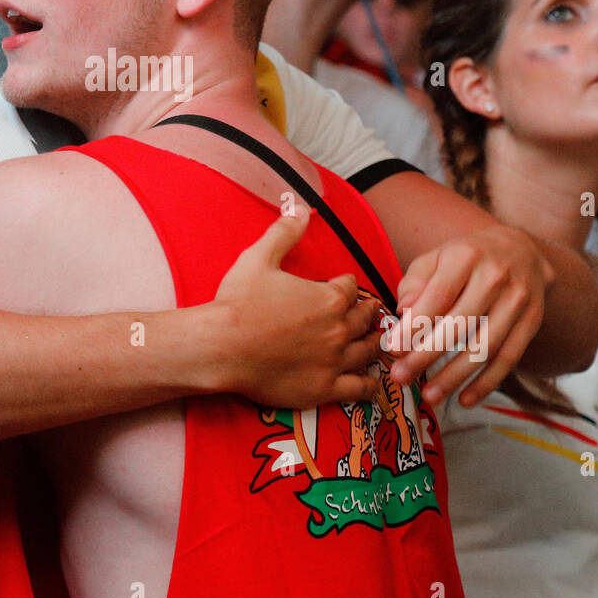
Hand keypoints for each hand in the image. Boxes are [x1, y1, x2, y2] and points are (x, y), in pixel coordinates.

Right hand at [214, 211, 382, 407]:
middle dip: (367, 312)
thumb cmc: (238, 303)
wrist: (220, 347)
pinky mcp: (323, 389)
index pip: (350, 287)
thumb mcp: (259, 258)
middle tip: (370, 312)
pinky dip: (369, 385)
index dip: (347, 284)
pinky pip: (358, 389)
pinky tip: (371, 382)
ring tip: (376, 341)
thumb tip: (300, 208)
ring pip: (368, 352)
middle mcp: (338, 330)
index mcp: (329, 298)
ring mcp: (333, 362)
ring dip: (375, 344)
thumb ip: (284, 232)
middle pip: (364, 319)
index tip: (344, 286)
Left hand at [384, 224, 553, 406]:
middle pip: (459, 326)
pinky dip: (486, 383)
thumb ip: (416, 283)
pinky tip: (464, 399)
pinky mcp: (532, 322)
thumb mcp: (438, 257)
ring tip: (430, 395)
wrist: (524, 251)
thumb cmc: (469, 258)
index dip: (414, 326)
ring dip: (454, 376)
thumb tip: (404, 313)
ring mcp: (517, 301)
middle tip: (401, 376)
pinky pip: (508, 359)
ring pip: (484, 347)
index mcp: (466, 257)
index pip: (437, 297)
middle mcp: (496, 277)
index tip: (393, 348)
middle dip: (426, 355)